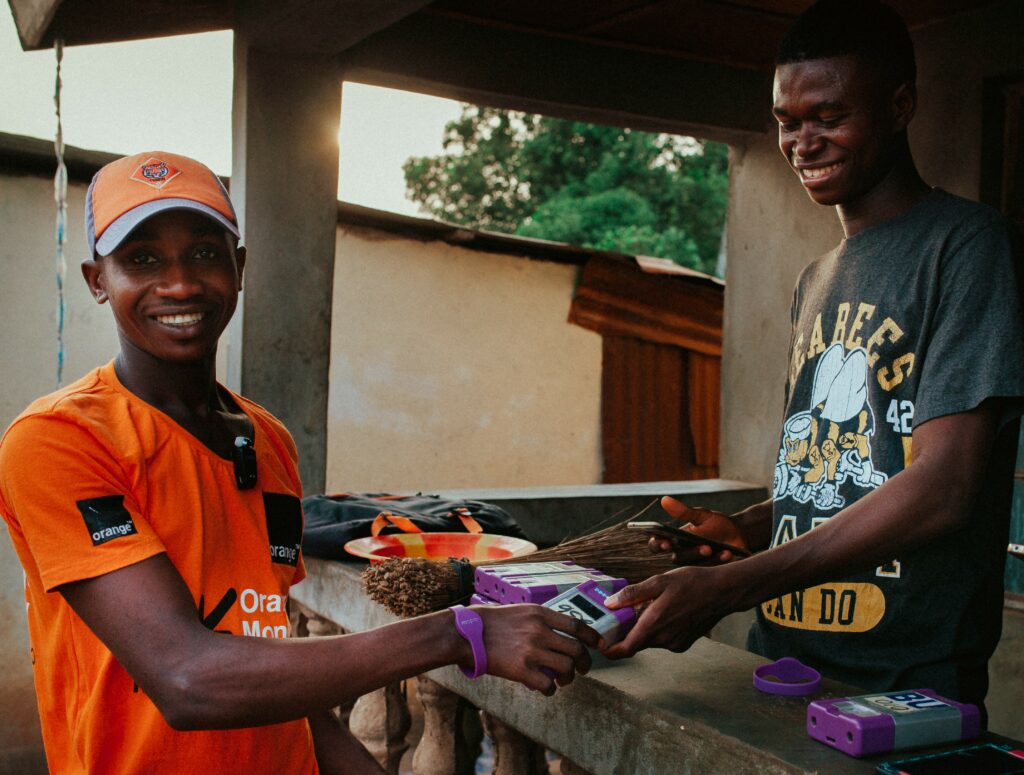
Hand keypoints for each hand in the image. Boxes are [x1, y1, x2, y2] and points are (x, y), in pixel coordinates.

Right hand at [476, 605, 601, 694]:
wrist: (466, 634)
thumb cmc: (491, 622)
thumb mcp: (520, 611)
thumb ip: (541, 620)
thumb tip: (560, 634)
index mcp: (540, 614)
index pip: (576, 625)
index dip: (592, 636)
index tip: (599, 645)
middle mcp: (539, 631)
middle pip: (576, 649)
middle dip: (584, 663)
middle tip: (583, 670)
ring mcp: (531, 651)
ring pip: (566, 668)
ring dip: (569, 678)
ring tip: (563, 680)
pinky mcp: (521, 670)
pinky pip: (548, 685)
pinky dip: (551, 690)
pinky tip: (547, 690)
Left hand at [601, 564, 736, 657]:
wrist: (723, 592)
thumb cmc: (692, 583)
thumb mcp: (659, 581)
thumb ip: (633, 594)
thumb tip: (610, 604)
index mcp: (654, 624)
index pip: (625, 649)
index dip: (610, 651)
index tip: (600, 645)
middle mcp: (664, 639)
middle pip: (635, 643)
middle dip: (625, 633)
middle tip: (619, 616)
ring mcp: (675, 643)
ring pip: (649, 640)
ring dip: (643, 630)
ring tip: (645, 608)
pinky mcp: (683, 643)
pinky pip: (663, 640)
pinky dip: (657, 630)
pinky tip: (664, 612)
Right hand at [651, 496, 747, 563]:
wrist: (740, 535)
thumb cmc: (717, 524)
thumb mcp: (702, 515)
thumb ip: (683, 512)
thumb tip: (664, 499)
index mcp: (675, 539)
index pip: (658, 544)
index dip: (658, 545)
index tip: (666, 543)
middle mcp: (682, 553)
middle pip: (678, 557)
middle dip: (692, 552)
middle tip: (706, 547)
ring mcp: (695, 564)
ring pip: (694, 565)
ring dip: (707, 558)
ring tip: (718, 548)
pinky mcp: (709, 571)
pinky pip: (710, 570)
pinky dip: (719, 561)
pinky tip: (728, 553)